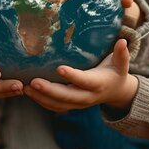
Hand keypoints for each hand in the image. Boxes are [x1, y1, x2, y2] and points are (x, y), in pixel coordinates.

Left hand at [23, 39, 137, 111]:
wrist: (116, 93)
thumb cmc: (115, 72)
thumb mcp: (121, 64)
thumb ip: (121, 54)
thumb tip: (122, 42)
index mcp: (98, 84)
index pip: (84, 81)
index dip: (73, 76)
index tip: (59, 68)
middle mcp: (87, 97)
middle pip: (67, 97)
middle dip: (49, 91)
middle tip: (33, 82)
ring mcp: (78, 103)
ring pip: (58, 104)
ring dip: (41, 98)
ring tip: (26, 88)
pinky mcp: (70, 105)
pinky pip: (54, 106)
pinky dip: (41, 101)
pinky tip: (28, 92)